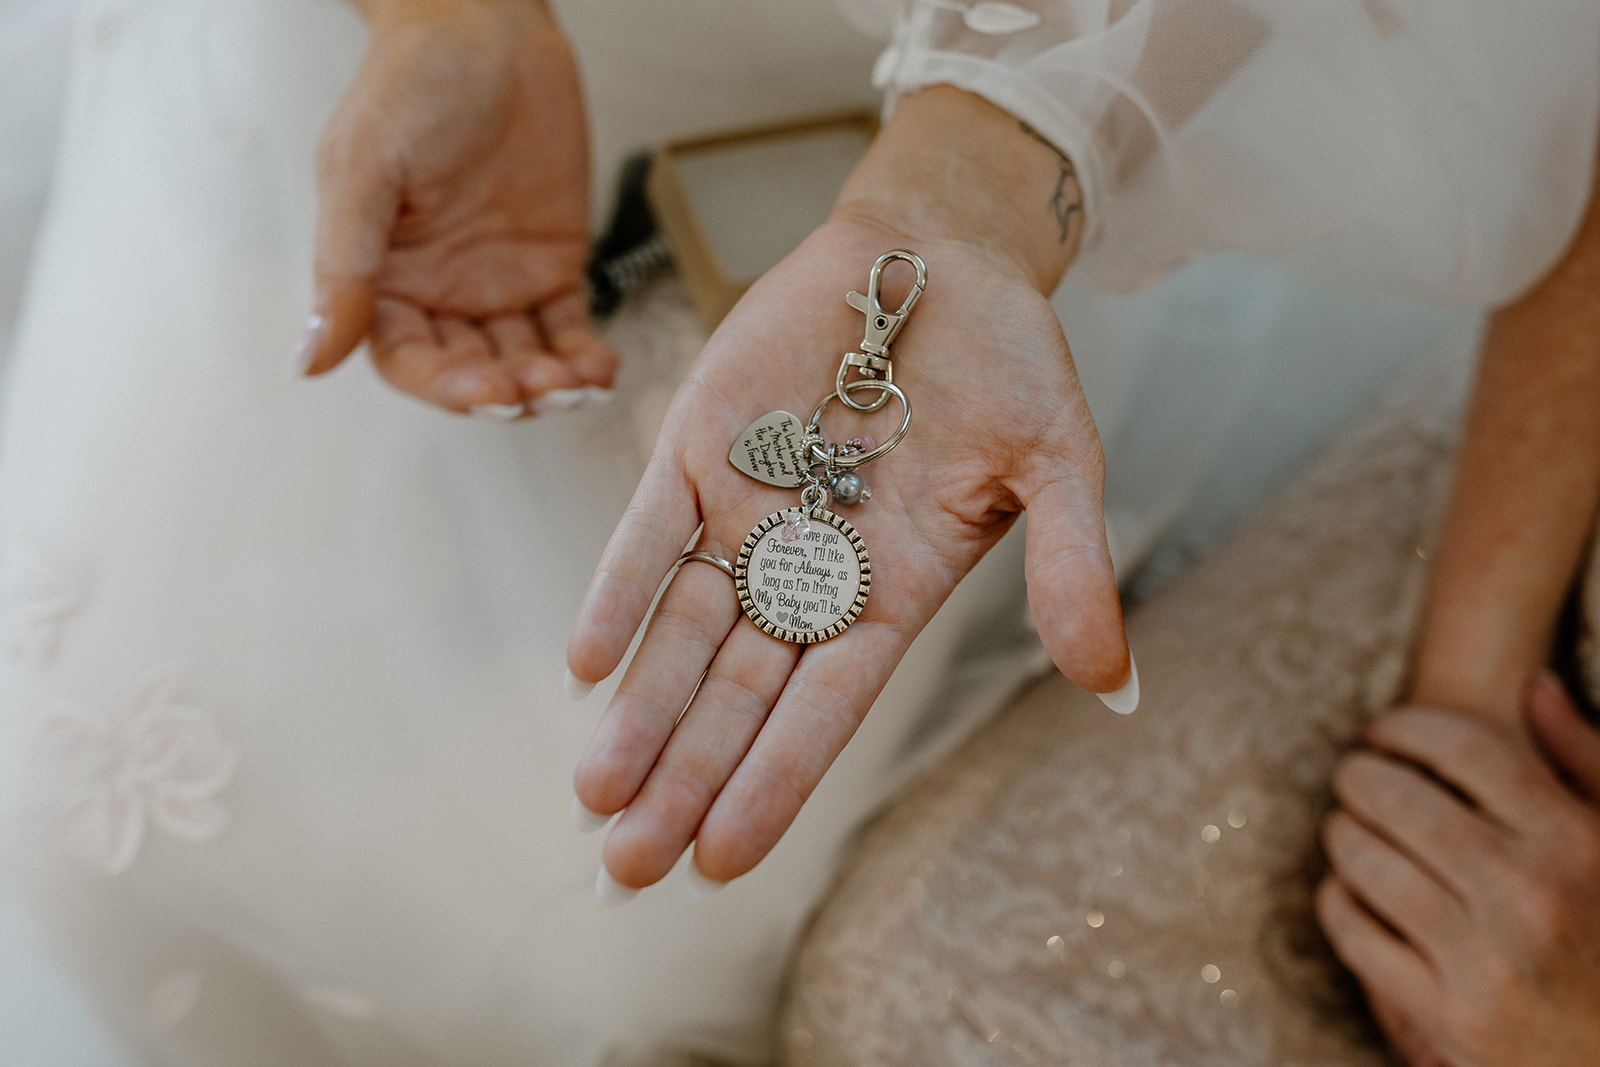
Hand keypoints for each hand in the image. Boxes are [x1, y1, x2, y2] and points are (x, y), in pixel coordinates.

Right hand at [295, 0, 614, 414]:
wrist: (486, 27)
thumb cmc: (411, 84)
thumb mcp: (362, 169)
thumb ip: (345, 266)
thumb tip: (309, 360)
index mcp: (385, 279)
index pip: (409, 362)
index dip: (448, 388)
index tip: (491, 390)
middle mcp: (440, 292)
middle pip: (472, 372)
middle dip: (510, 391)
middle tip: (543, 389)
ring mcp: (499, 283)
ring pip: (525, 361)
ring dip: (552, 383)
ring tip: (579, 382)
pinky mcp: (553, 266)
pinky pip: (570, 328)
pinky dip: (586, 356)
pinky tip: (602, 369)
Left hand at [563, 85, 1137, 890]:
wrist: (938, 251)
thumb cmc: (1009, 359)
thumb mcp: (1056, 461)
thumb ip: (1070, 566)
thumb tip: (1114, 681)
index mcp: (892, 591)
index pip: (825, 706)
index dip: (776, 780)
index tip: (724, 860)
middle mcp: (811, 569)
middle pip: (737, 693)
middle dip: (685, 777)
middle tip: (631, 867)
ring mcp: (749, 512)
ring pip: (683, 632)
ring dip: (640, 709)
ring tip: (598, 795)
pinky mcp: (697, 449)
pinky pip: (649, 534)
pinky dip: (619, 594)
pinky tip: (586, 664)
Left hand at [1317, 674, 1599, 1066]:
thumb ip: (1582, 760)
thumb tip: (1532, 685)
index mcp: (1577, 842)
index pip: (1463, 747)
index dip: (1404, 726)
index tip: (1377, 729)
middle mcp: (1531, 895)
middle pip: (1397, 798)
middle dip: (1357, 777)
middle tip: (1350, 776)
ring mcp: (1488, 961)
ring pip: (1365, 863)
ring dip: (1342, 835)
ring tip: (1348, 827)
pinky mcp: (1450, 1017)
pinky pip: (1356, 934)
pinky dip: (1339, 902)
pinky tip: (1350, 889)